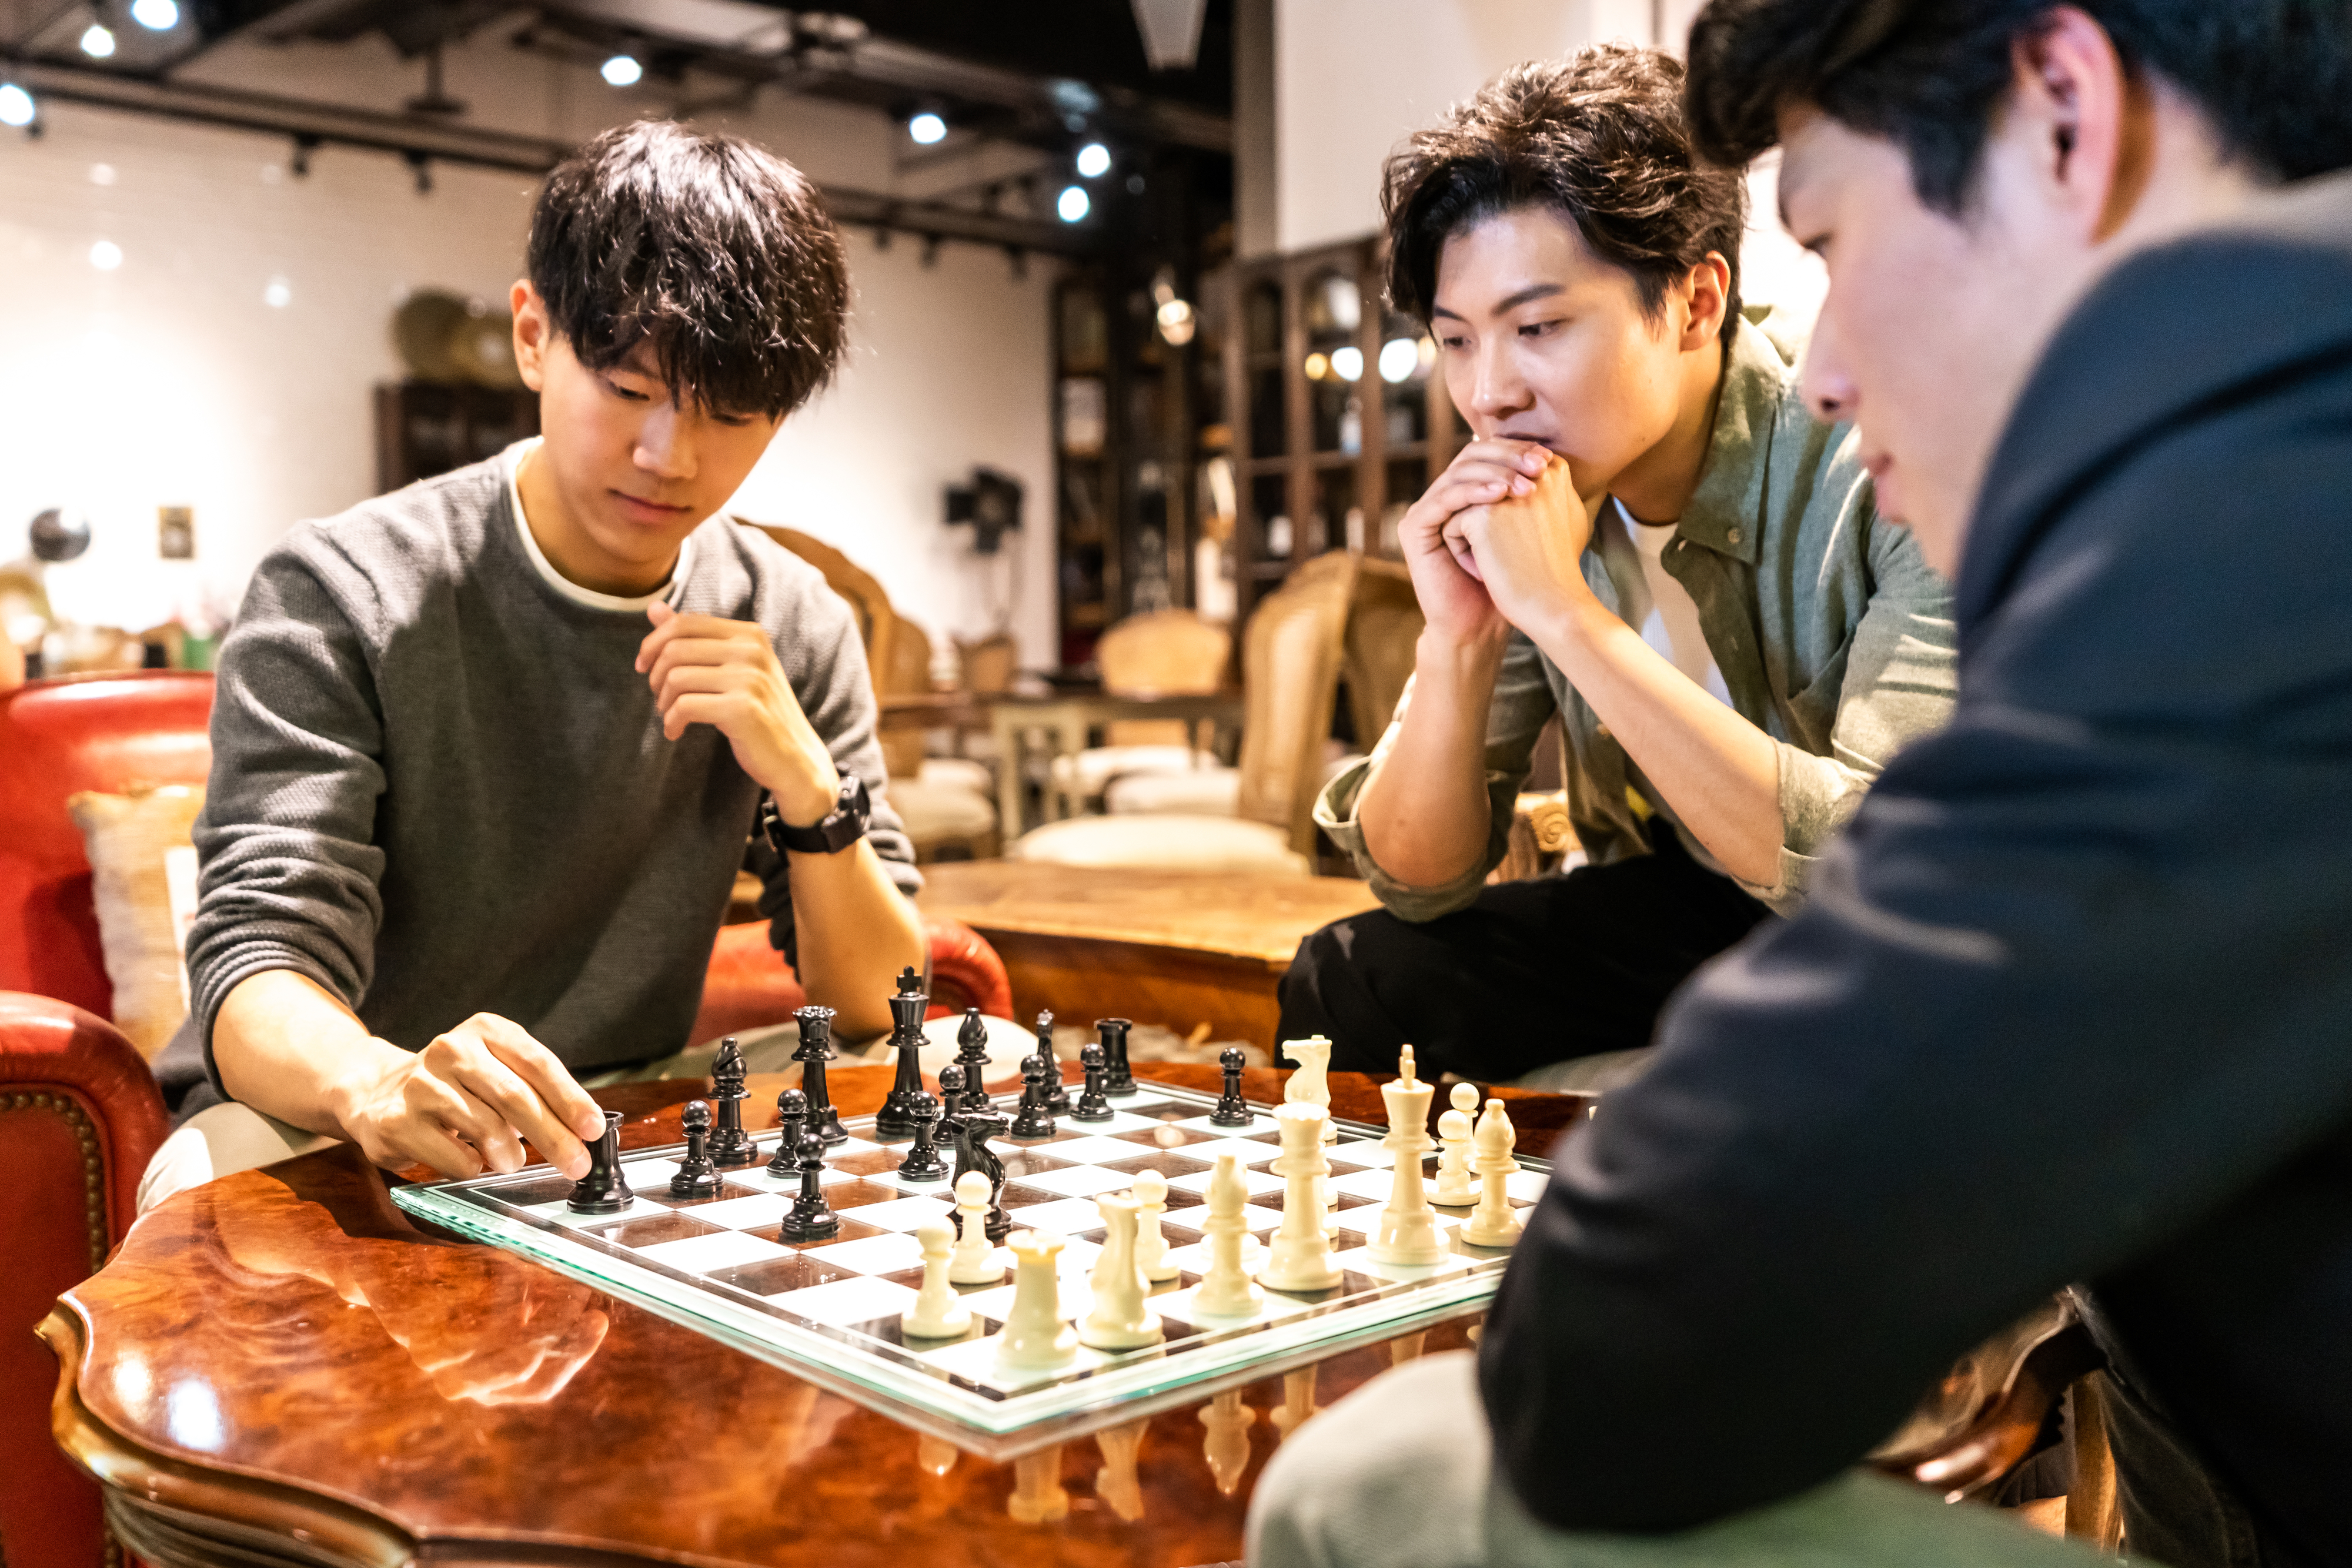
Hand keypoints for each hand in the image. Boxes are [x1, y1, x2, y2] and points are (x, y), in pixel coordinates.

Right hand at [329, 1013, 605, 1180]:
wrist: (376, 1092)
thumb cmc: (456, 1087)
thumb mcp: (497, 1071)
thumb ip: (536, 1092)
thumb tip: (582, 1131)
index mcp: (485, 1030)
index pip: (538, 1064)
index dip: (570, 1099)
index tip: (594, 1129)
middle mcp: (451, 1049)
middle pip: (516, 1097)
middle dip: (554, 1136)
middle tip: (576, 1163)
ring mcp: (420, 1084)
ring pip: (486, 1127)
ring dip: (509, 1154)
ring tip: (512, 1160)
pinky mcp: (396, 1120)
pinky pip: (454, 1156)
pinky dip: (473, 1166)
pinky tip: (471, 1161)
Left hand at [636, 602, 839, 821]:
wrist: (795, 758)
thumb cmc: (759, 711)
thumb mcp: (731, 668)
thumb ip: (694, 638)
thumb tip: (653, 606)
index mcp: (750, 634)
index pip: (685, 622)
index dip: (653, 643)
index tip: (644, 667)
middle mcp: (752, 650)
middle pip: (675, 649)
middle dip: (656, 676)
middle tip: (660, 698)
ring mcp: (749, 679)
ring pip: (676, 677)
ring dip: (663, 702)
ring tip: (671, 716)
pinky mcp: (742, 709)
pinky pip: (684, 706)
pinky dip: (671, 722)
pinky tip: (675, 732)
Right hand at [1398, 439, 1554, 646]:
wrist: (1481, 625)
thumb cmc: (1508, 582)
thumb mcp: (1525, 529)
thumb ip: (1531, 496)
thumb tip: (1559, 461)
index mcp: (1464, 492)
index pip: (1487, 453)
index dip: (1516, 449)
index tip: (1549, 457)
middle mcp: (1441, 496)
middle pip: (1470, 455)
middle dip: (1508, 456)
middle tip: (1538, 464)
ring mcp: (1425, 511)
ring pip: (1458, 473)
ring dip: (1495, 473)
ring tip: (1526, 484)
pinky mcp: (1413, 528)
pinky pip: (1444, 499)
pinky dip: (1473, 492)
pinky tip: (1501, 495)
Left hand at [1452, 454, 1601, 636]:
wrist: (1554, 609)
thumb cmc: (1559, 570)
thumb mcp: (1567, 517)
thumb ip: (1548, 489)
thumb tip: (1535, 466)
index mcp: (1554, 470)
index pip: (1502, 477)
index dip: (1500, 512)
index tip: (1523, 543)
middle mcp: (1531, 472)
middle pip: (1480, 490)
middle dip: (1483, 522)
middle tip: (1509, 556)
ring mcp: (1506, 491)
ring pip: (1463, 508)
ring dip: (1471, 538)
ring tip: (1497, 562)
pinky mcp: (1482, 514)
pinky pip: (1451, 525)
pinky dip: (1462, 553)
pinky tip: (1485, 572)